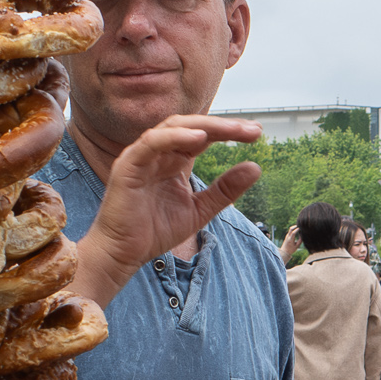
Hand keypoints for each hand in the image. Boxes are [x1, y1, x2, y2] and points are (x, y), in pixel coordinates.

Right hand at [69, 115, 262, 305]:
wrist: (123, 253)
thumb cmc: (154, 230)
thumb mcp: (200, 209)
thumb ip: (225, 190)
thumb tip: (255, 168)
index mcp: (174, 160)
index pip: (204, 136)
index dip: (229, 132)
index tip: (257, 133)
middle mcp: (159, 153)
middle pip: (192, 127)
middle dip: (223, 126)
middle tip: (253, 129)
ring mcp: (142, 156)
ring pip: (173, 128)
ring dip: (205, 127)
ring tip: (232, 130)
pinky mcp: (128, 165)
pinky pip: (152, 143)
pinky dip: (175, 138)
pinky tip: (199, 139)